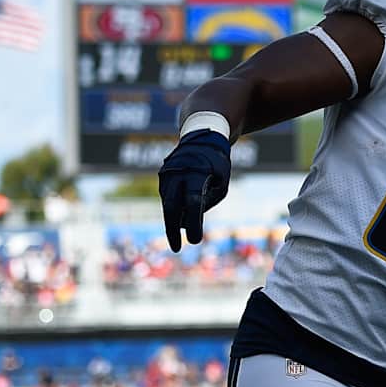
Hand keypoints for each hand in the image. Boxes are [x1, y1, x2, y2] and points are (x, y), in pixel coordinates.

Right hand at [159, 129, 231, 250]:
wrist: (201, 138)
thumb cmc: (216, 163)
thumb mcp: (222, 181)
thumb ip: (209, 200)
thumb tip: (191, 219)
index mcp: (196, 173)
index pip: (193, 202)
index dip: (194, 223)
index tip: (195, 241)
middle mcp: (177, 173)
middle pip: (172, 207)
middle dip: (173, 230)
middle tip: (176, 248)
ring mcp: (167, 175)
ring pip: (168, 204)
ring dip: (174, 220)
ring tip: (187, 229)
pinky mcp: (162, 177)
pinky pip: (168, 198)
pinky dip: (174, 209)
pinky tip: (184, 213)